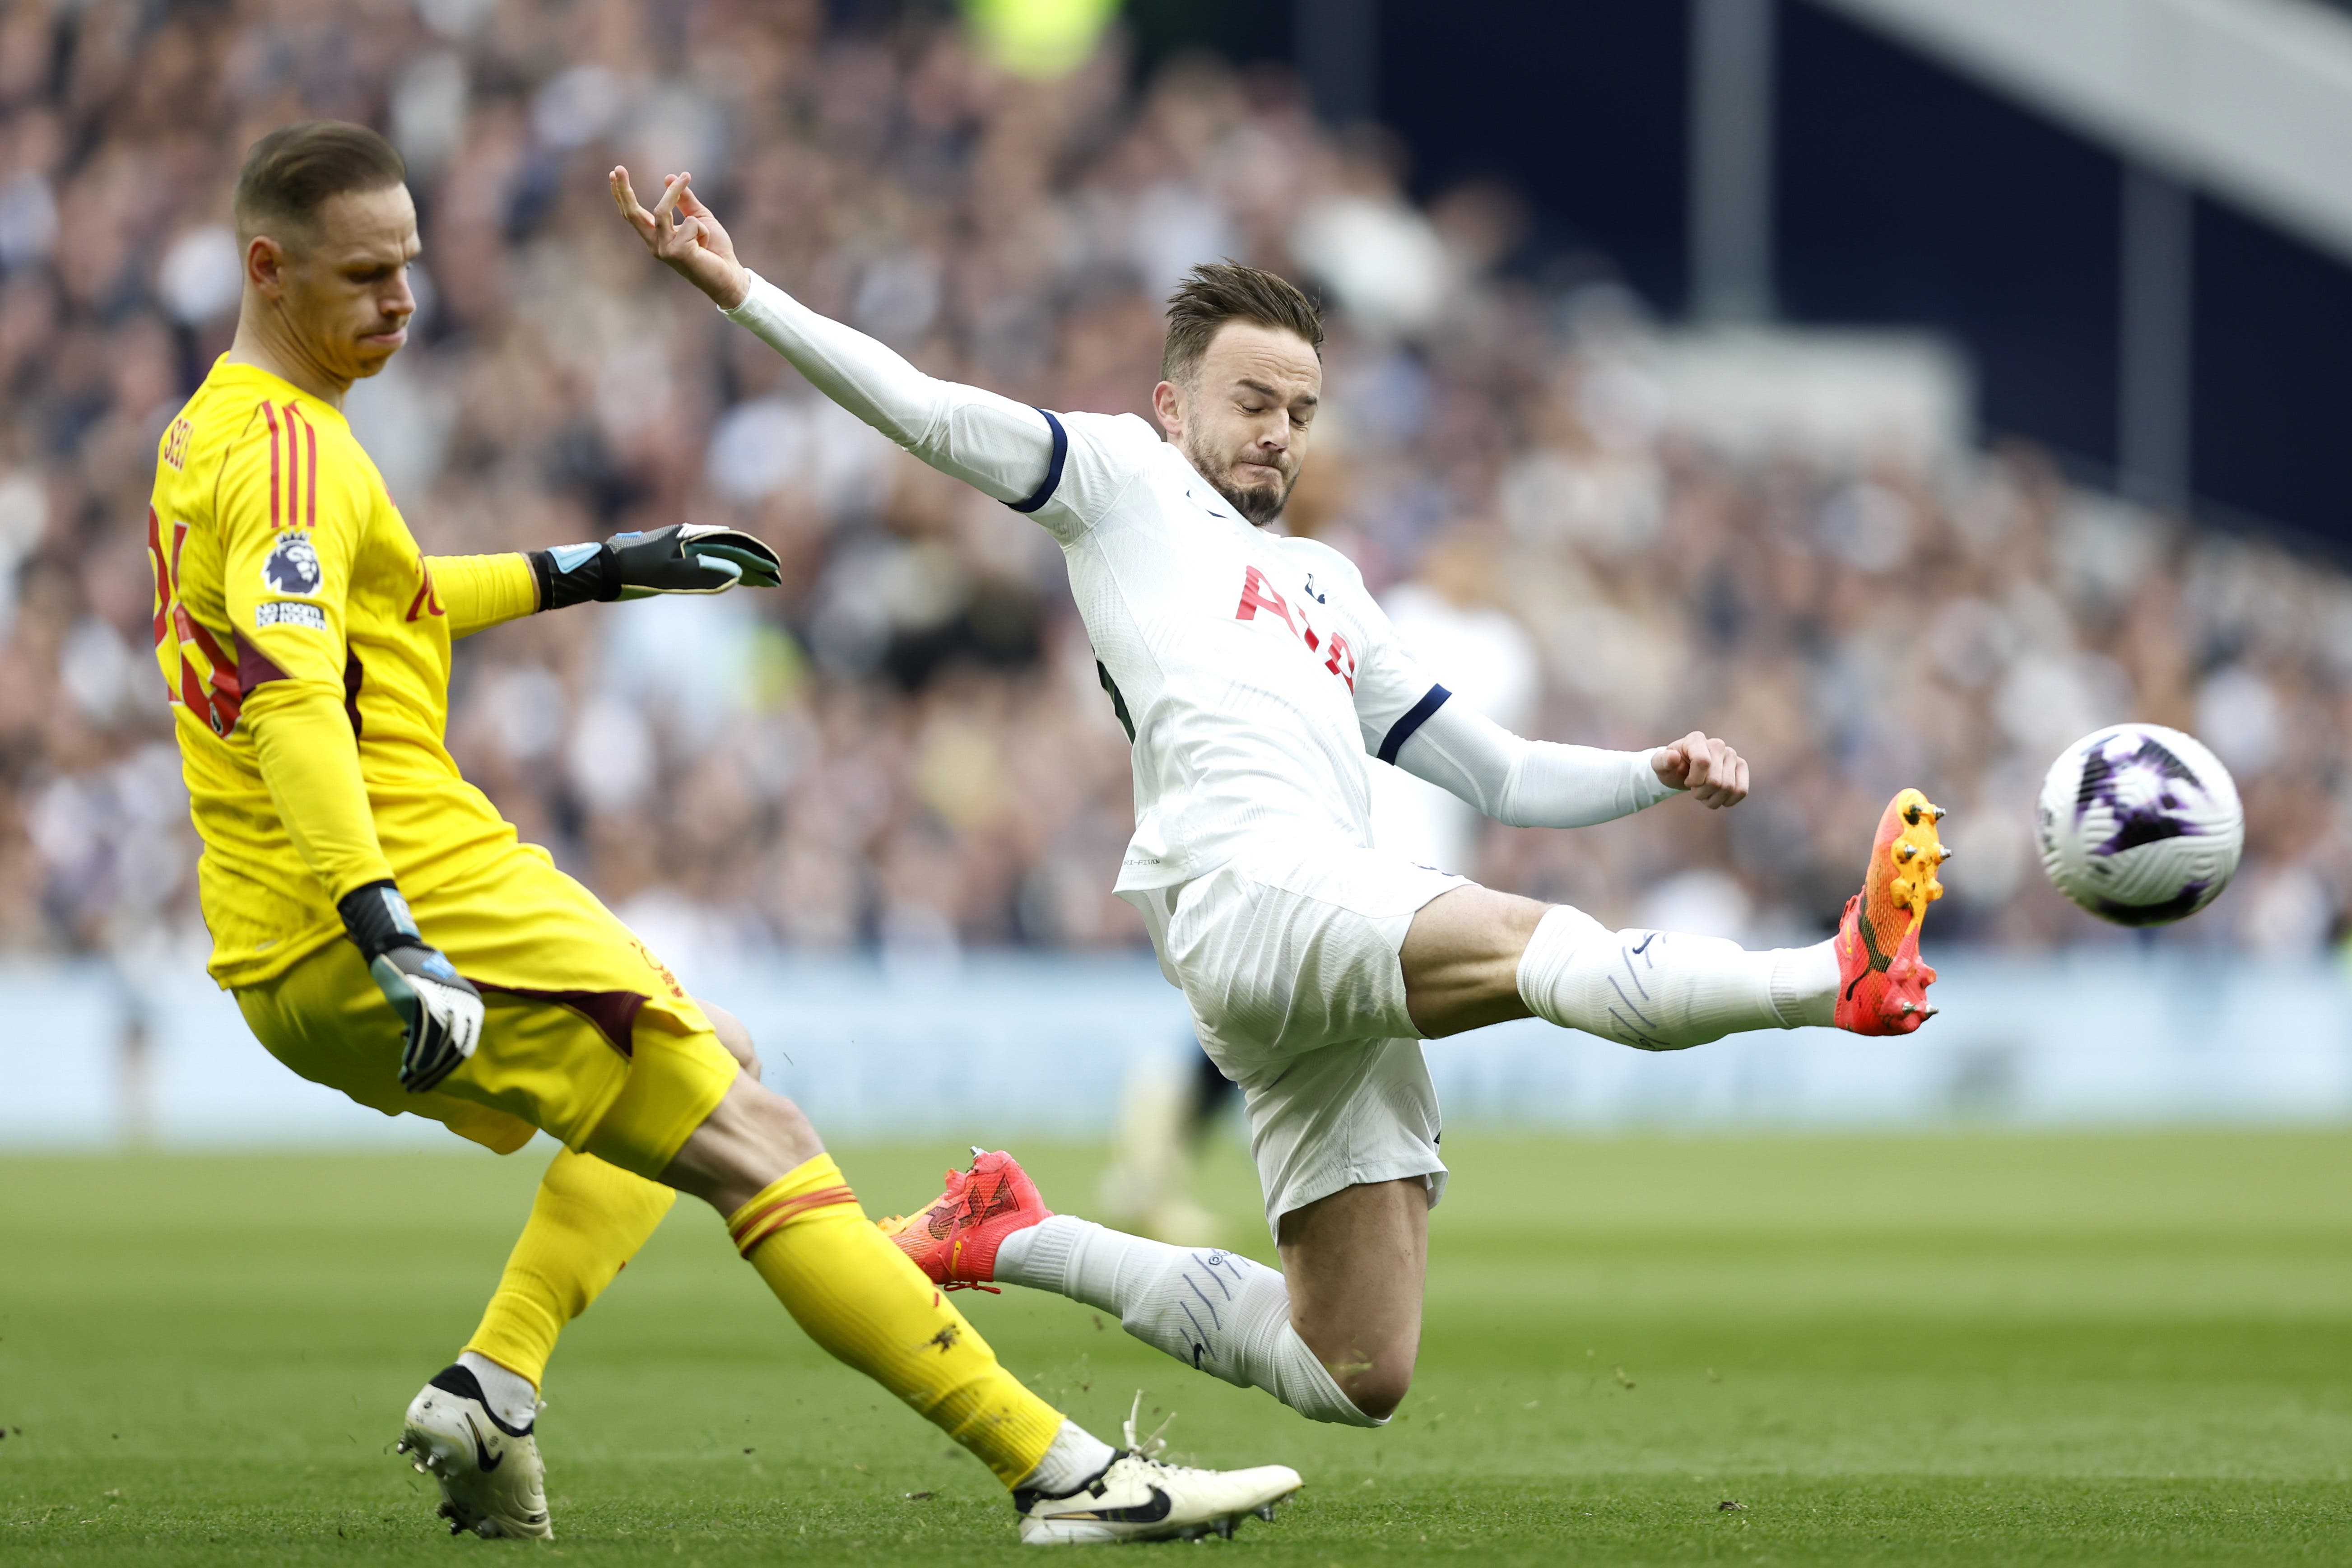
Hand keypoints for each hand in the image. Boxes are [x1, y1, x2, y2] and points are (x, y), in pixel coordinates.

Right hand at [337, 880, 483, 1092]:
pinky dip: (416, 1055)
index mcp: (473, 1006)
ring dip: (421, 1069)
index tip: (428, 1083)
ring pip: (438, 1047)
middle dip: (433, 1074)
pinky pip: (423, 1037)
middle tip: (414, 1087)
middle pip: (452, 1051)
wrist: (398, 953)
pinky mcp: (425, 1000)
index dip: (445, 1070)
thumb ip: (444, 1028)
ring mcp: (446, 1002)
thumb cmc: (418, 982)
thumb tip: (434, 1062)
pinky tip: (406, 1067)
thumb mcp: (440, 1004)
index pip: (463, 1048)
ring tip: (406, 1080)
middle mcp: (465, 1004)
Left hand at [607, 523, 782, 597]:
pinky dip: (723, 570)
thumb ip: (703, 574)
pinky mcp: (673, 560)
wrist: (605, 570)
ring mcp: (681, 548)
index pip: (732, 542)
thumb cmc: (635, 573)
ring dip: (740, 568)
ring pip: (719, 556)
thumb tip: (735, 573)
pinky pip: (706, 563)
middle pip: (728, 548)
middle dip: (753, 563)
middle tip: (775, 579)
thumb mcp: (670, 576)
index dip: (755, 556)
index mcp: (690, 536)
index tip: (774, 569)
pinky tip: (732, 578)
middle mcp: (688, 538)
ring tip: (760, 581)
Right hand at [609, 167, 749, 309]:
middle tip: (617, 168)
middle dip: (623, 190)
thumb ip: (684, 200)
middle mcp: (656, 245)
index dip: (623, 194)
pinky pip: (690, 224)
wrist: (730, 275)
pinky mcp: (676, 253)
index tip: (614, 173)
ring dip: (674, 193)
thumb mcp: (699, 218)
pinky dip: (703, 229)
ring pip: (661, 211)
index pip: (634, 214)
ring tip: (689, 182)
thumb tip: (668, 177)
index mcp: (658, 237)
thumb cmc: (715, 249)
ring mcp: (664, 250)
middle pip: (633, 214)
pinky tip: (706, 245)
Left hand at [1653, 731, 1749, 808]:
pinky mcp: (1741, 767)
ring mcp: (1731, 755)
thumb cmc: (1671, 768)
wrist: (1683, 772)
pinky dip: (1728, 800)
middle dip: (1701, 793)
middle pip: (1716, 780)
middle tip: (1694, 791)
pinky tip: (1717, 798)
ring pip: (1729, 788)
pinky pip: (1741, 790)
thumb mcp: (1659, 766)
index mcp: (1696, 739)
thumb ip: (1661, 761)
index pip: (1703, 762)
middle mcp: (1717, 744)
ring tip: (1704, 794)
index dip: (1694, 780)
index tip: (1686, 781)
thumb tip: (1673, 756)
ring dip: (1713, 799)